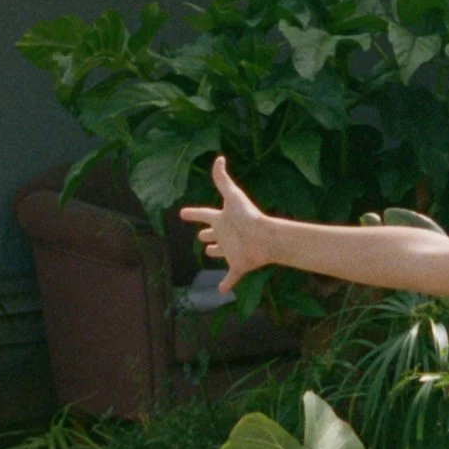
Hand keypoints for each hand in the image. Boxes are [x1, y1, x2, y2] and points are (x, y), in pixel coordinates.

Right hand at [179, 156, 270, 294]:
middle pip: (213, 234)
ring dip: (215, 253)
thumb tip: (219, 158)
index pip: (204, 214)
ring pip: (220, 252)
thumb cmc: (248, 215)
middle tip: (200, 236)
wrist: (265, 236)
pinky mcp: (238, 265)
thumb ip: (223, 179)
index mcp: (222, 219)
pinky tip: (220, 290)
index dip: (193, 214)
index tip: (183, 213)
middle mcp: (226, 234)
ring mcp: (232, 250)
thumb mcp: (232, 195)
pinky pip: (230, 276)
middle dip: (206, 234)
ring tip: (209, 253)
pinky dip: (226, 284)